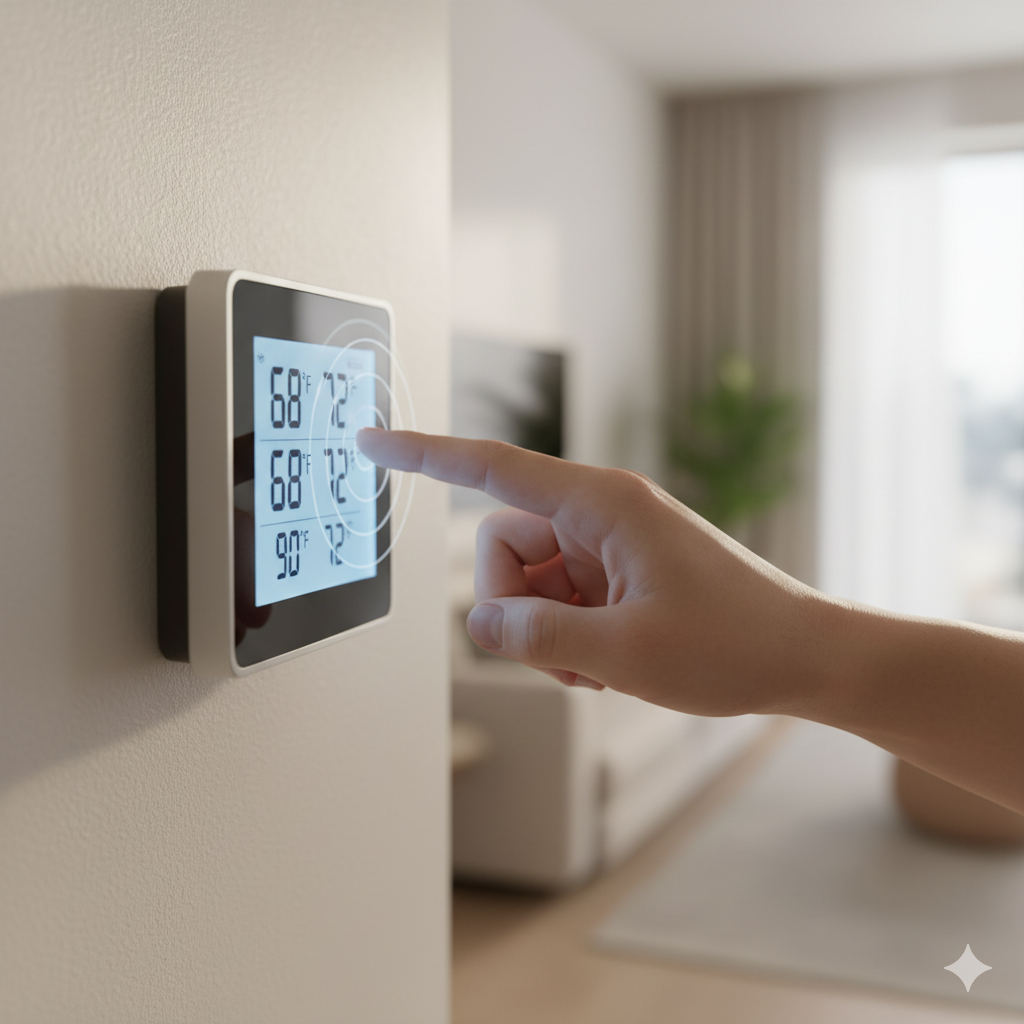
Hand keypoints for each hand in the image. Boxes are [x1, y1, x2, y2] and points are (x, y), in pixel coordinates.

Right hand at [356, 428, 824, 716]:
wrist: (806, 658)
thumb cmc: (736, 644)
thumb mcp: (625, 655)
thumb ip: (536, 639)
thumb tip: (479, 624)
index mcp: (602, 504)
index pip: (491, 469)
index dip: (424, 454)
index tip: (371, 438)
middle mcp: (600, 513)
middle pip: (501, 546)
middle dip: (515, 609)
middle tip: (569, 658)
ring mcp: (610, 544)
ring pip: (527, 581)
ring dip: (547, 634)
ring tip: (604, 668)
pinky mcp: (619, 572)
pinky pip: (558, 598)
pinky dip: (569, 638)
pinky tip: (614, 665)